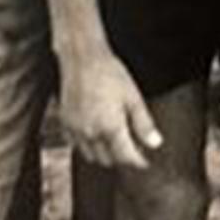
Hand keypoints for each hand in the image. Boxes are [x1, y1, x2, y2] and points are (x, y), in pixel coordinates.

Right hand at [59, 51, 165, 169]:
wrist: (82, 58)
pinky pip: (76, 145)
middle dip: (122, 158)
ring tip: (115, 143)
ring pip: (91, 156)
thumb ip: (144, 124)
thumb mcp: (133, 97)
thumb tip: (155, 143)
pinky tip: (96, 135)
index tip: (145, 162)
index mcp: (110, 127)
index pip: (126, 157)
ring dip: (104, 154)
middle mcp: (91, 133)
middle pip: (108, 160)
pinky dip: (87, 146)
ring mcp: (75, 129)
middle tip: (133, 149)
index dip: (138, 162)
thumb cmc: (109, 73)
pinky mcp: (65, 123)